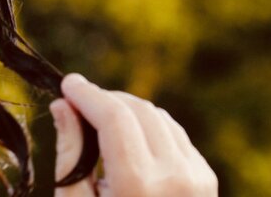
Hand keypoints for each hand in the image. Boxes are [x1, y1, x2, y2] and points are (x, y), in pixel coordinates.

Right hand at [50, 74, 217, 196]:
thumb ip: (71, 153)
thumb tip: (63, 105)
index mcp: (139, 188)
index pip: (114, 116)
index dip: (88, 93)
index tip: (67, 83)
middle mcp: (176, 177)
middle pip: (137, 109)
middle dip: (104, 98)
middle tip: (77, 101)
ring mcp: (198, 177)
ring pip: (157, 116)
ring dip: (126, 109)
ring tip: (98, 119)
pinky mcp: (206, 179)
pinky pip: (173, 134)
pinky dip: (147, 126)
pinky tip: (127, 138)